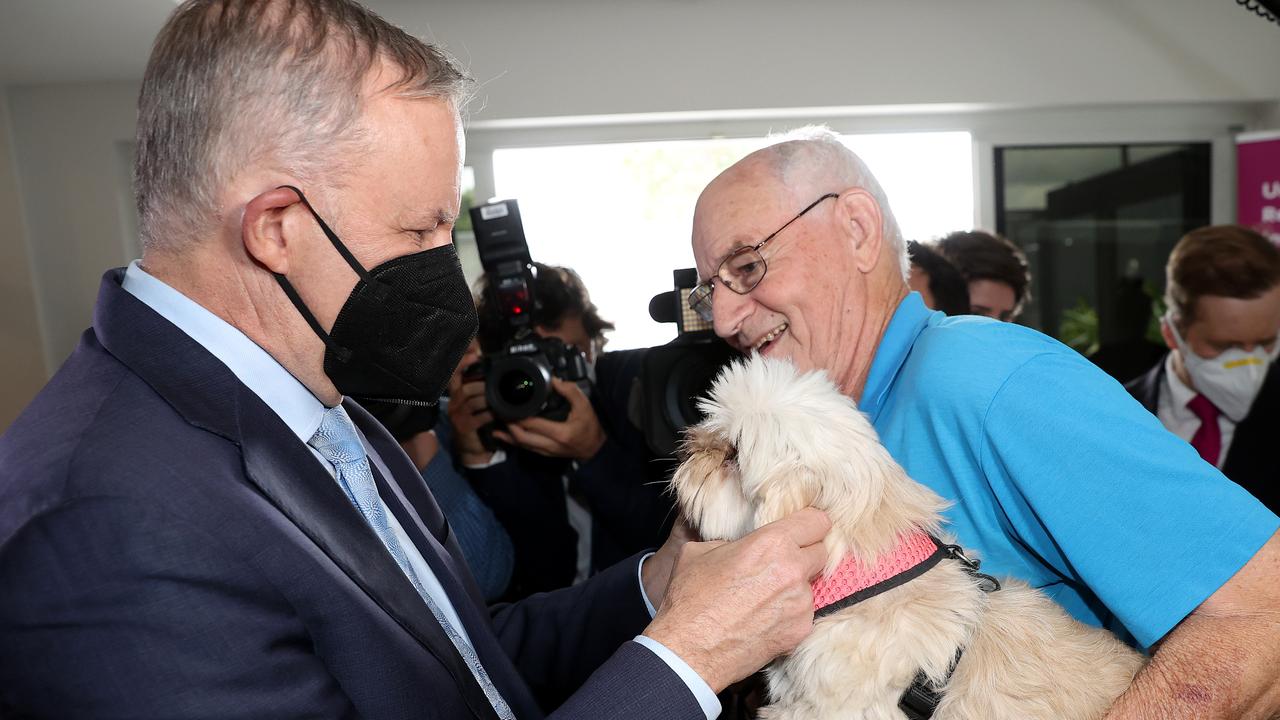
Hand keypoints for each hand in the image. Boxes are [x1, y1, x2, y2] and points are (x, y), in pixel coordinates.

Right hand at [447, 346, 494, 465]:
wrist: (471, 448)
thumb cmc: (476, 421)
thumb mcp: (475, 403)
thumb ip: (480, 389)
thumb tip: (492, 372)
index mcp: (456, 395)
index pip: (454, 374)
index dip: (463, 363)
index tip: (475, 353)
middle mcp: (454, 404)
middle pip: (466, 388)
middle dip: (482, 386)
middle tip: (494, 386)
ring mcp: (458, 416)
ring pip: (472, 401)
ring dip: (487, 399)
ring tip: (498, 399)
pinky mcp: (465, 427)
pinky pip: (479, 417)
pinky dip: (490, 414)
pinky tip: (497, 413)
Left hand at [492, 377, 606, 461]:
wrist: (595, 448)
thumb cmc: (591, 426)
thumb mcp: (585, 406)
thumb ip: (570, 391)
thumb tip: (554, 379)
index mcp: (560, 433)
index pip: (532, 424)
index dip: (518, 416)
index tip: (509, 404)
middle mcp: (550, 445)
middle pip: (521, 437)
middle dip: (508, 424)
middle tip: (500, 411)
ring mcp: (546, 452)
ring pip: (520, 444)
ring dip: (507, 434)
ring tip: (497, 420)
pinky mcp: (544, 454)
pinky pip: (524, 448)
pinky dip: (512, 440)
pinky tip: (502, 434)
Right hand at [641, 507, 831, 692]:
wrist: (689, 650)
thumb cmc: (690, 599)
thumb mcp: (700, 551)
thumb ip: (732, 542)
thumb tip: (742, 546)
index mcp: (771, 543)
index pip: (817, 521)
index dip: (810, 524)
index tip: (804, 529)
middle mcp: (792, 570)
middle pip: (822, 552)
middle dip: (806, 554)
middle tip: (782, 563)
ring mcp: (800, 603)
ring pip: (811, 586)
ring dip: (795, 587)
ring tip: (764, 598)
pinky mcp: (800, 631)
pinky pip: (804, 614)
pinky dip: (789, 614)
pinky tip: (764, 619)